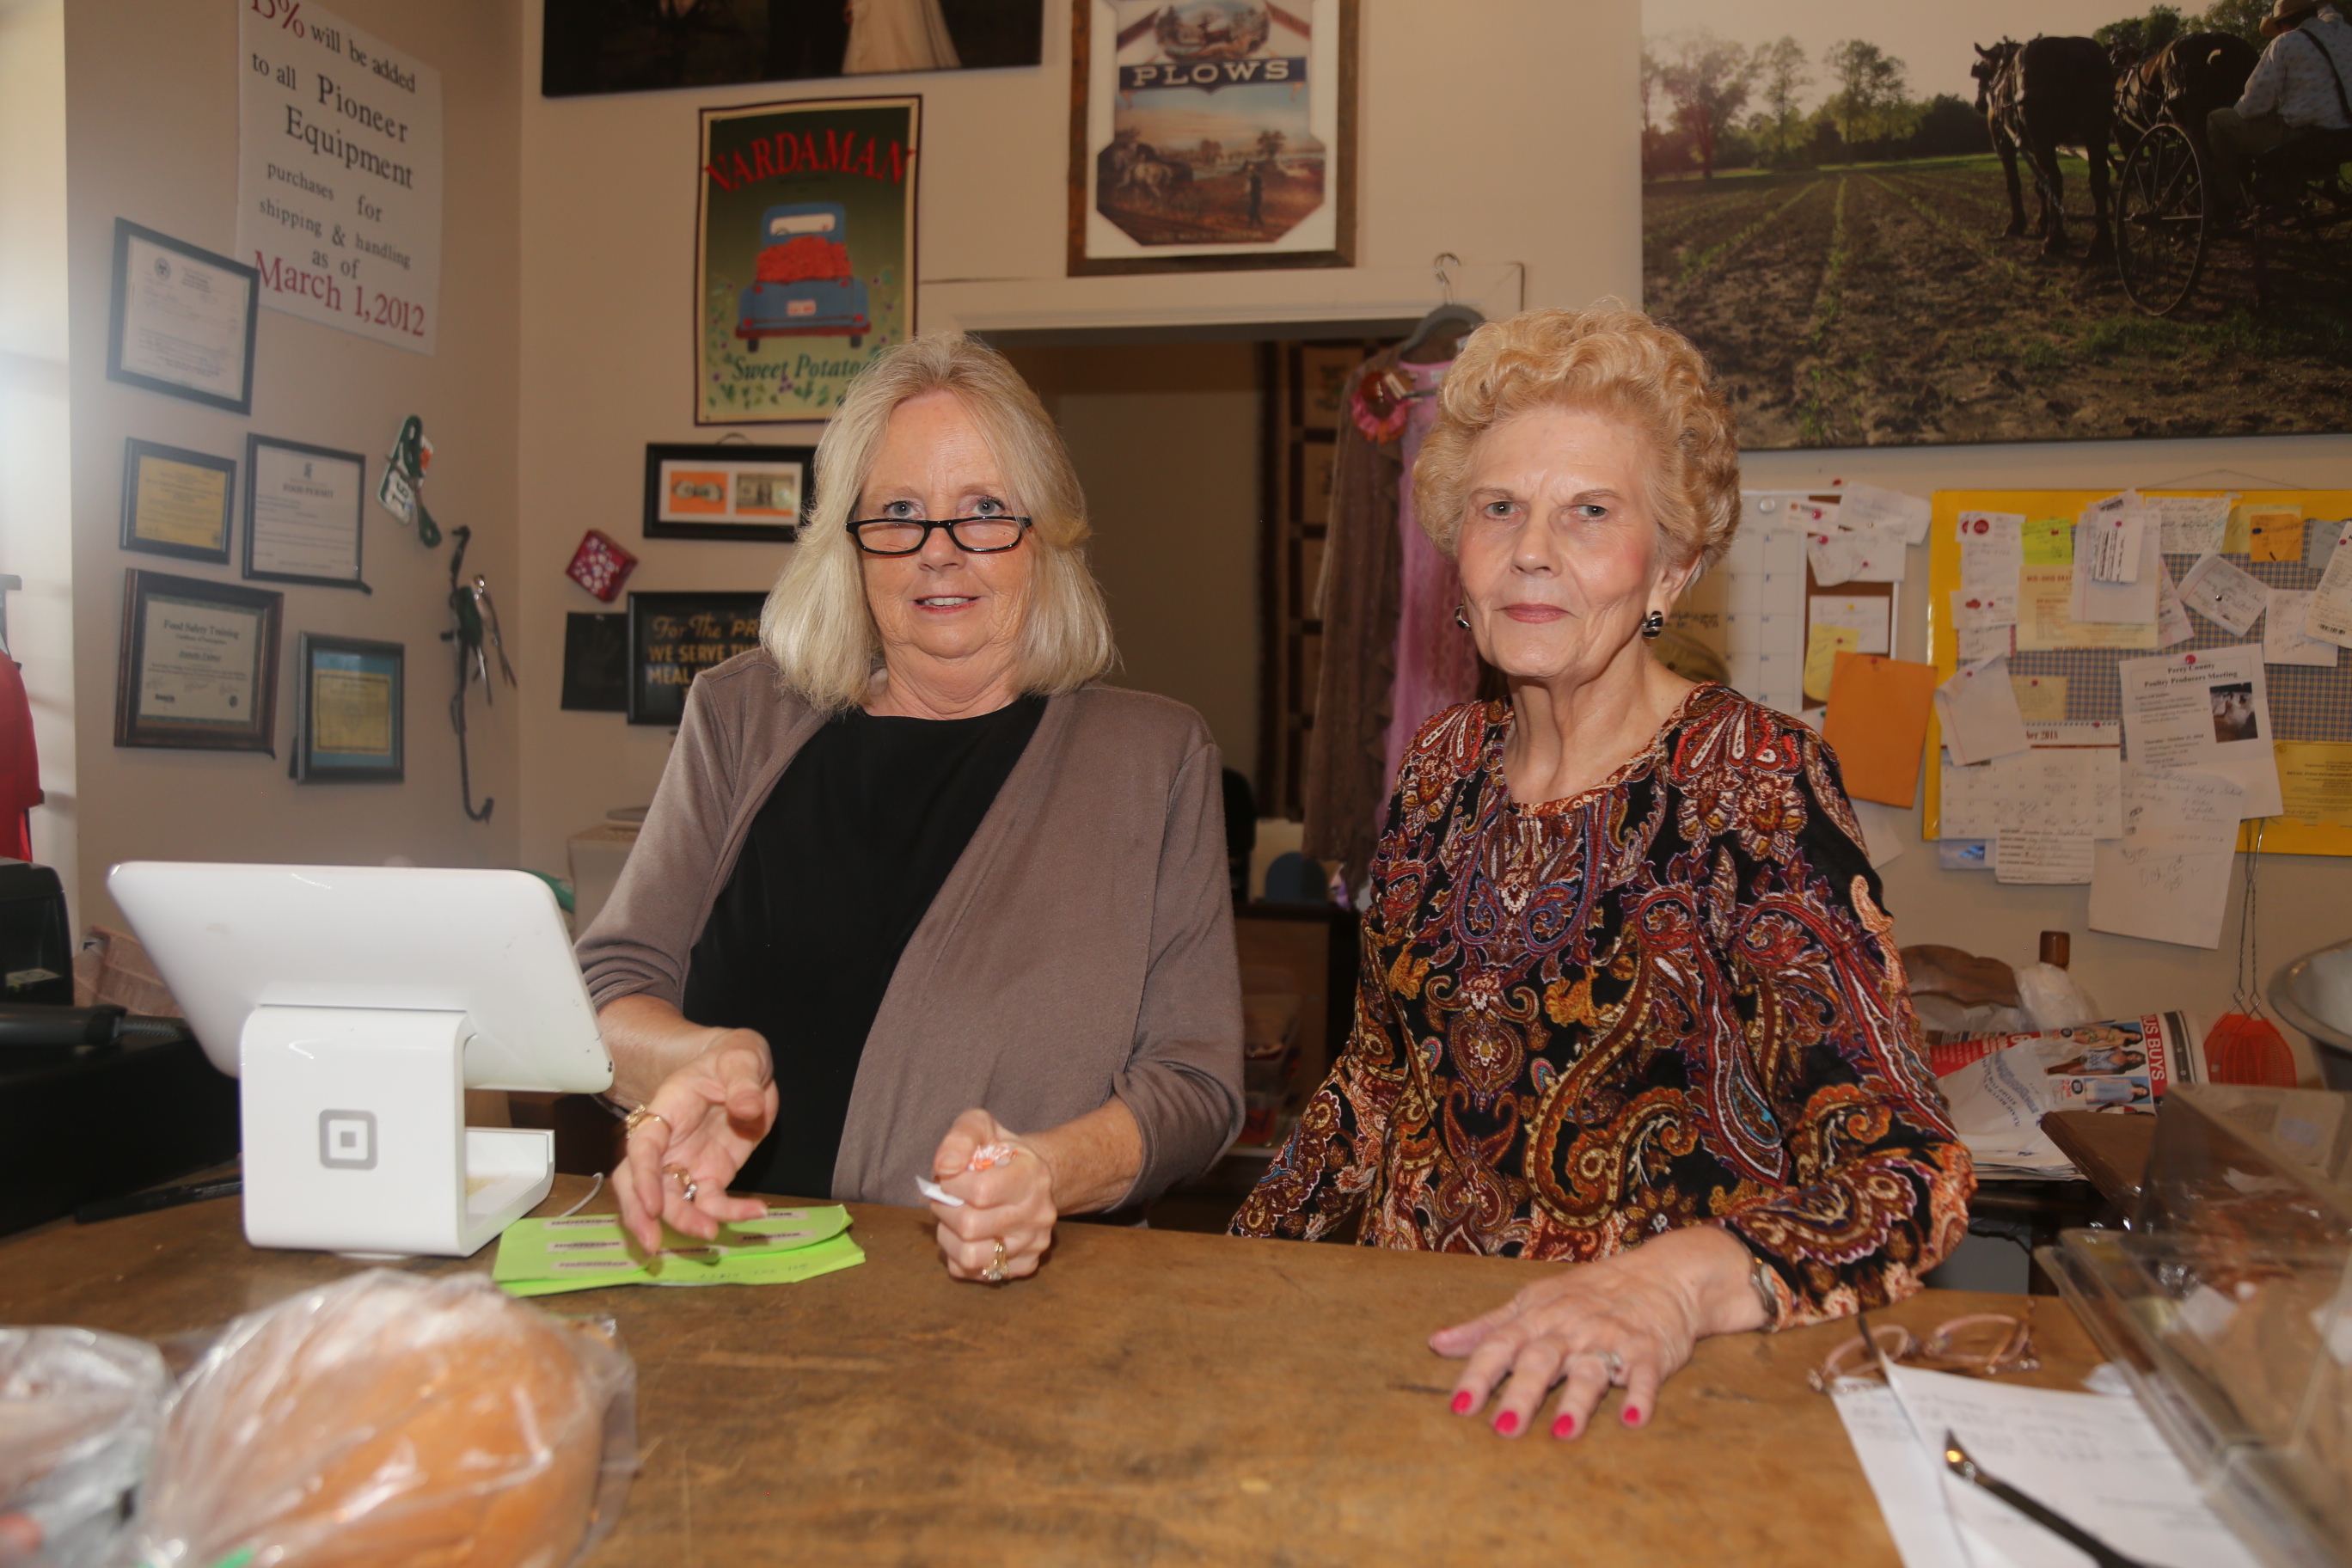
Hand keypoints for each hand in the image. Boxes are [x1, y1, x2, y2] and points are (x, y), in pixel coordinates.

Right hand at [612, 1028, 777, 1252]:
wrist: (744, 1070)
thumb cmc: (731, 1059)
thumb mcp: (741, 1057)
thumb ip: (743, 1082)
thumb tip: (747, 1107)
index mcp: (665, 1109)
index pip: (643, 1147)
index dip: (643, 1178)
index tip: (651, 1204)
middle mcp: (668, 1143)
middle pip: (640, 1184)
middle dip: (641, 1215)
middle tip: (653, 1244)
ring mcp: (687, 1163)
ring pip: (672, 1200)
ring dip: (684, 1222)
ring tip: (711, 1234)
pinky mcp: (711, 1176)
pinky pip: (713, 1202)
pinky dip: (730, 1213)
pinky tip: (755, 1212)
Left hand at [926, 1108, 1054, 1282]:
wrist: (1030, 1178)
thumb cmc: (999, 1152)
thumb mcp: (980, 1127)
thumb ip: (960, 1138)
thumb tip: (944, 1167)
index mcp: (1032, 1174)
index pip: (981, 1191)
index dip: (952, 1185)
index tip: (949, 1176)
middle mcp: (1039, 1213)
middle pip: (971, 1227)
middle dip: (945, 1210)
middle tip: (947, 1198)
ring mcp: (1035, 1243)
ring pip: (971, 1257)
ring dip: (949, 1238)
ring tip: (954, 1219)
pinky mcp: (1026, 1265)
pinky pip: (974, 1274)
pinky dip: (959, 1256)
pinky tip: (967, 1236)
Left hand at [1429, 1225, 1762, 1441]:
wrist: (1660, 1274)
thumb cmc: (1587, 1293)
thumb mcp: (1532, 1302)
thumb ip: (1487, 1328)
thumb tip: (1436, 1344)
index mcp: (1537, 1317)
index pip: (1500, 1345)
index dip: (1478, 1375)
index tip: (1458, 1406)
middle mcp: (1569, 1327)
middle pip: (1541, 1361)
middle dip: (1521, 1394)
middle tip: (1503, 1429)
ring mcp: (1609, 1338)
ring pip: (1590, 1371)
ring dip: (1576, 1402)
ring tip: (1562, 1433)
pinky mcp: (1649, 1351)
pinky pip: (1644, 1374)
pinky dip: (1640, 1395)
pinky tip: (1633, 1419)